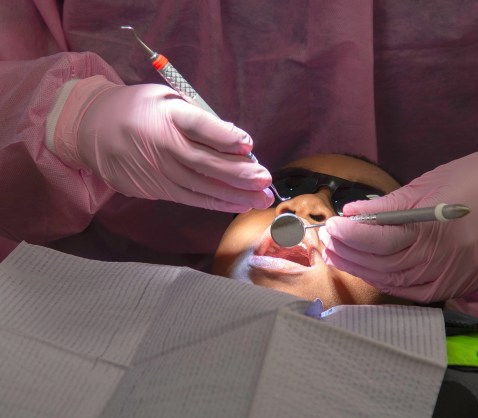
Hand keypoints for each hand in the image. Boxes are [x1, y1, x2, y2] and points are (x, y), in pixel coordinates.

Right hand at [53, 76, 273, 211]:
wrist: (91, 130)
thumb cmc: (139, 110)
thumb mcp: (165, 99)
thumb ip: (198, 117)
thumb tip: (234, 141)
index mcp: (164, 114)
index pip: (197, 125)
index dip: (224, 136)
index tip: (248, 144)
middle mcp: (160, 145)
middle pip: (203, 162)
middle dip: (238, 173)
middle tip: (265, 180)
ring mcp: (156, 170)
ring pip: (200, 186)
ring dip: (234, 195)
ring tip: (261, 198)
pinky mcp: (155, 188)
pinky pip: (191, 198)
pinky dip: (216, 203)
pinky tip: (238, 204)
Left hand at [319, 141, 477, 301]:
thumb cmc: (473, 177)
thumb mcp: (426, 183)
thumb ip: (387, 205)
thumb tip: (351, 214)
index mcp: (438, 226)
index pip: (382, 240)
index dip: (351, 236)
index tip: (332, 226)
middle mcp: (451, 257)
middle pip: (388, 266)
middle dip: (352, 256)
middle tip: (328, 243)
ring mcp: (462, 274)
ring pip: (402, 284)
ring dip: (366, 272)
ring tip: (342, 257)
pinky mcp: (470, 283)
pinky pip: (423, 292)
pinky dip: (395, 283)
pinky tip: (374, 271)